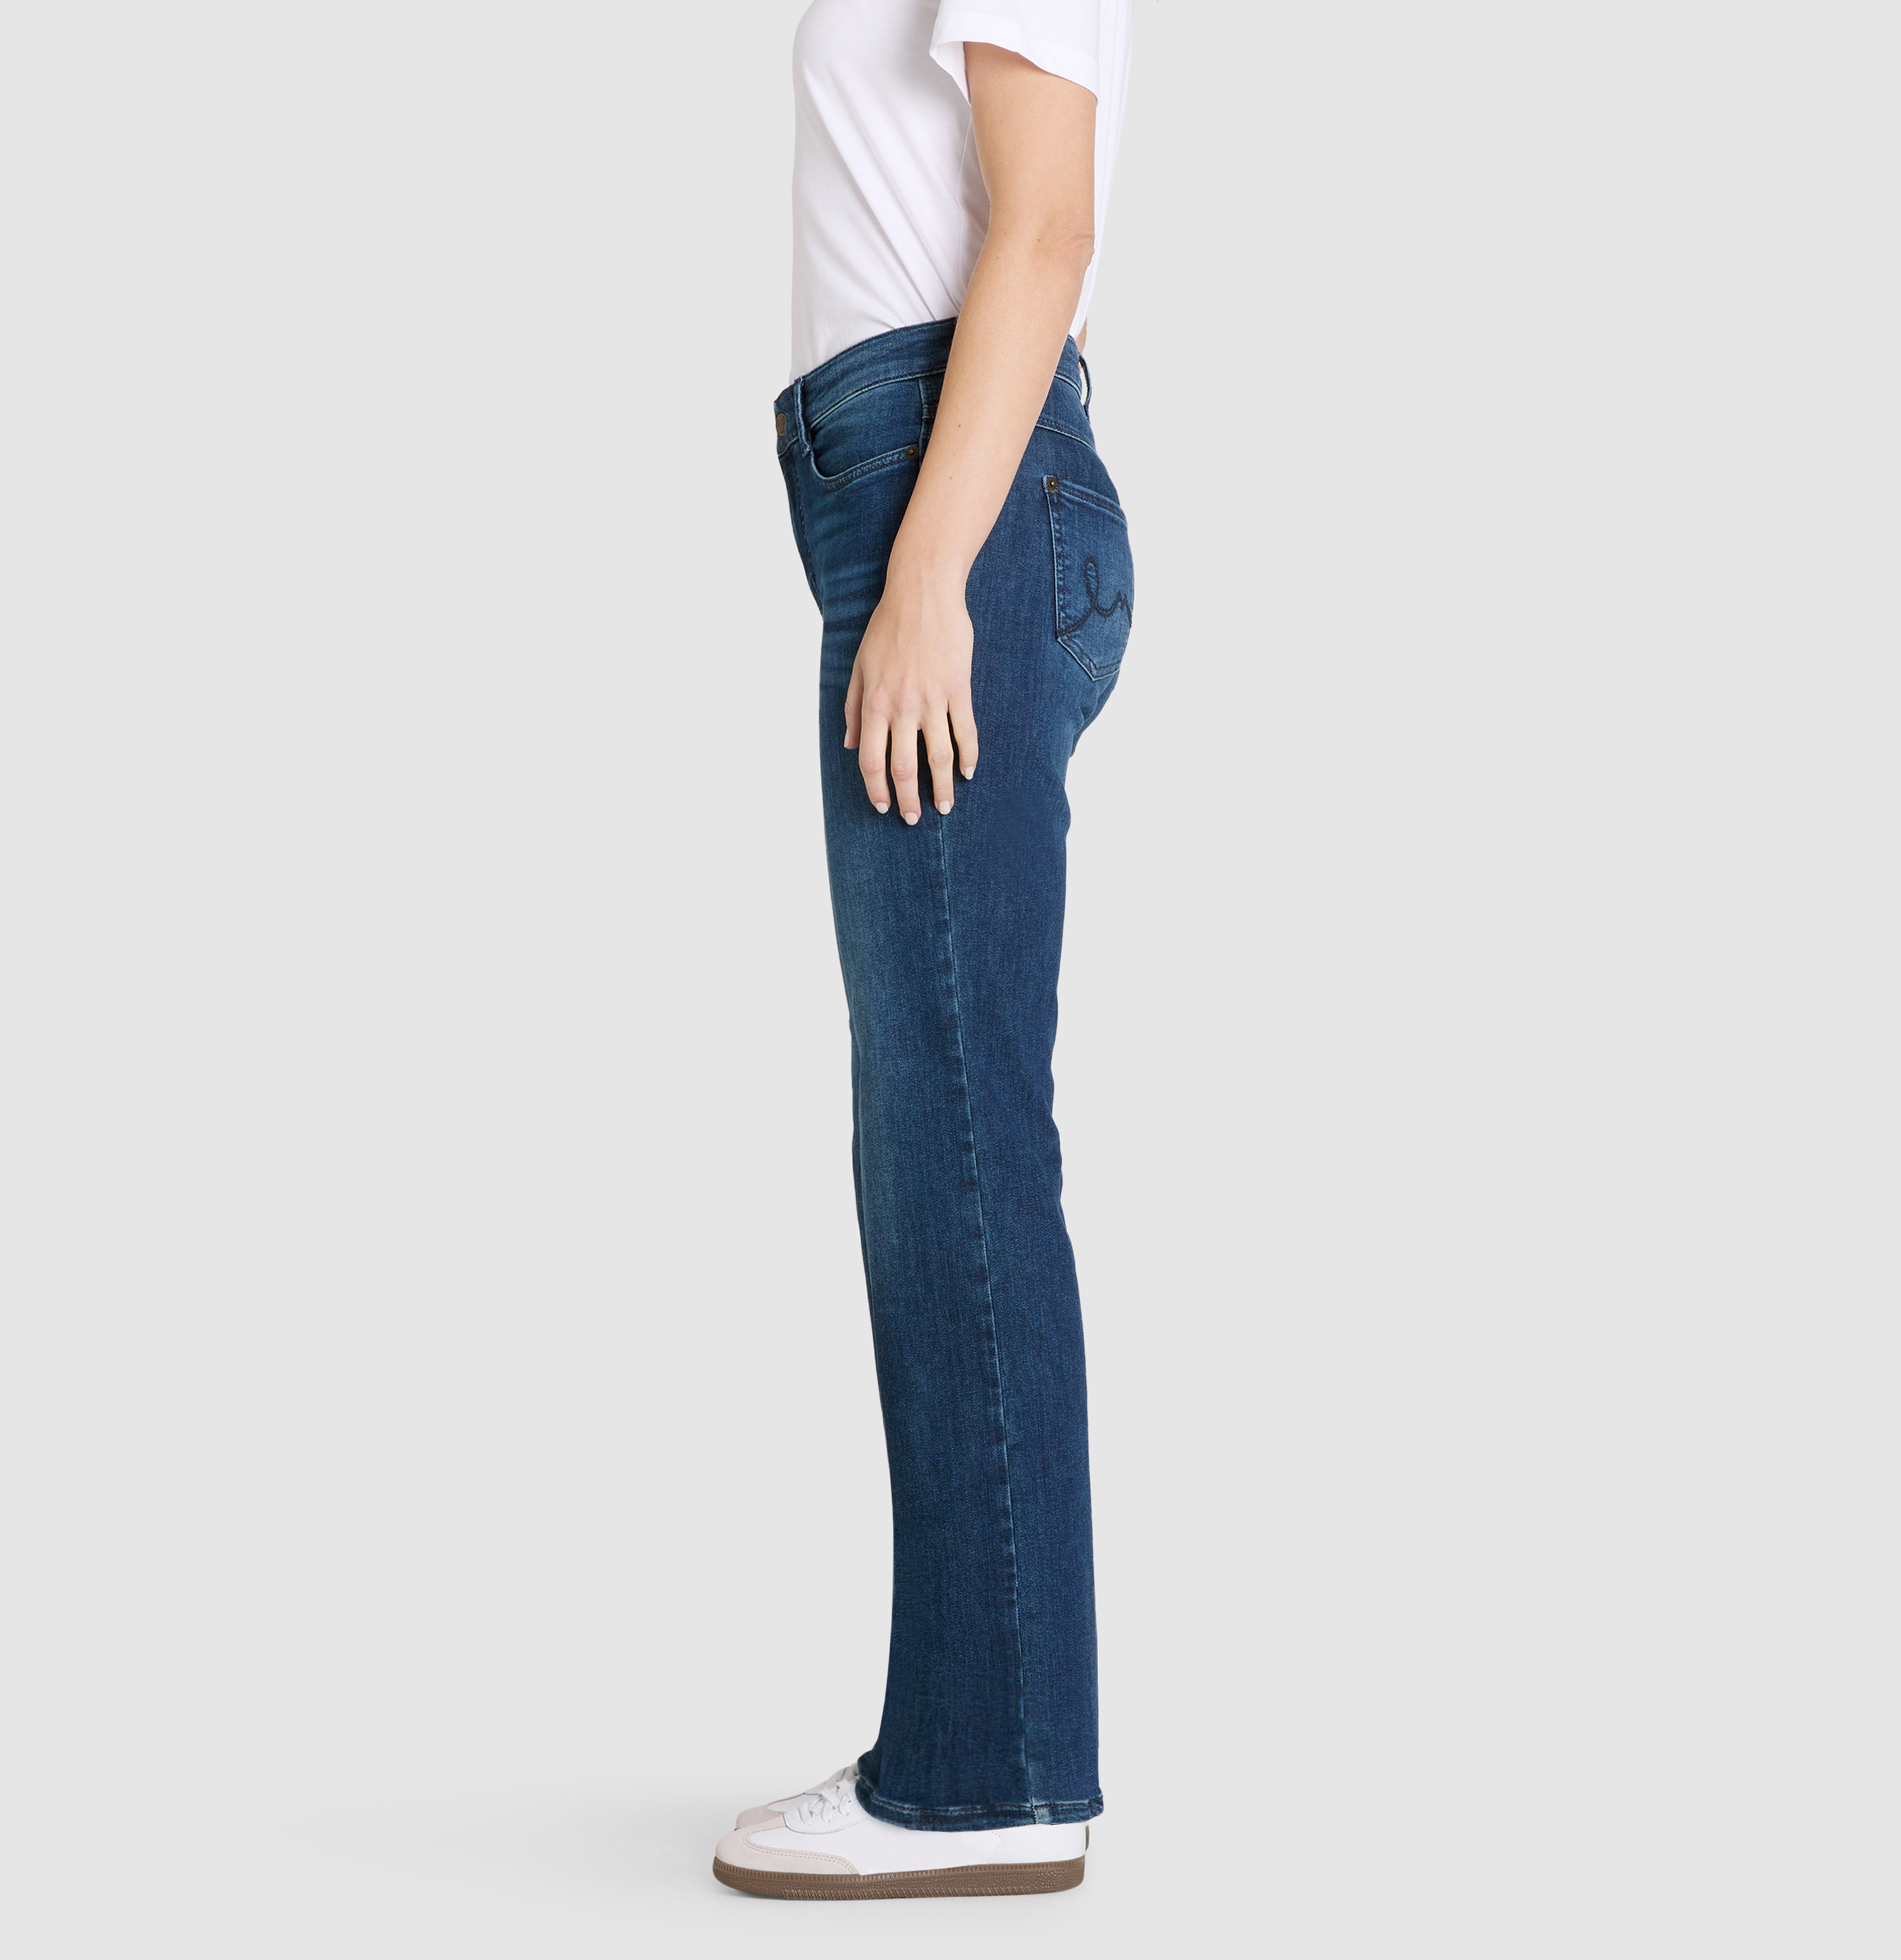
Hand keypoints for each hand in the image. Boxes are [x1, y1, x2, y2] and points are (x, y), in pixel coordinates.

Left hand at [843, 550, 979, 821]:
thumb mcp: (859, 667)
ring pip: (938, 757)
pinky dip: (968, 756)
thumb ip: (853, 709)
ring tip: (944, 807)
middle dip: (908, 800)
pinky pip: (965, 732)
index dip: (876, 789)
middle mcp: (902, 707)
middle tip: (914, 818)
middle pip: (904, 767)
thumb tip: (850, 745)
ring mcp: (933, 700)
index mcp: (875, 704)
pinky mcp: (958, 689)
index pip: (871, 761)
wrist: (922, 592)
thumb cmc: (887, 627)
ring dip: (941, 788)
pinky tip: (967, 773)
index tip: (882, 807)